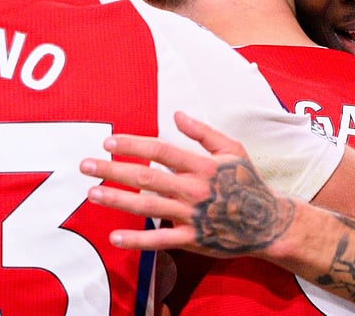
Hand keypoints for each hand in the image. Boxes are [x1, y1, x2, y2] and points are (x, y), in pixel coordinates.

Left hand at [81, 111, 293, 255]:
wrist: (268, 222)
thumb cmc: (247, 182)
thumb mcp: (232, 150)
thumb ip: (204, 133)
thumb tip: (176, 115)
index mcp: (202, 165)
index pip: (160, 151)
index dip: (133, 144)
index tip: (108, 141)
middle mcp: (194, 189)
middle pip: (146, 177)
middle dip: (113, 170)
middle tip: (86, 165)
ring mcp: (192, 216)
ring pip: (147, 206)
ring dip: (116, 200)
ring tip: (91, 193)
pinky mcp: (193, 240)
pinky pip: (160, 240)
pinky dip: (137, 240)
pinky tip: (114, 237)